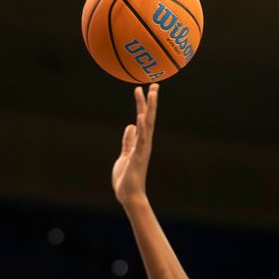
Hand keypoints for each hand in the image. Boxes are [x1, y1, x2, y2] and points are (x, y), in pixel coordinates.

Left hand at [111, 84, 158, 203]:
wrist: (129, 194)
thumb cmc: (127, 177)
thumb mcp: (125, 155)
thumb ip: (128, 141)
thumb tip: (130, 126)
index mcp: (141, 142)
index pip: (144, 119)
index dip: (144, 104)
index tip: (145, 89)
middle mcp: (145, 143)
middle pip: (149, 118)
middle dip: (151, 101)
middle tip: (153, 84)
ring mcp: (143, 149)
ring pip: (148, 125)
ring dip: (149, 108)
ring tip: (151, 93)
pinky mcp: (137, 156)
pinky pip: (141, 139)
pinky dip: (143, 128)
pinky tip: (142, 116)